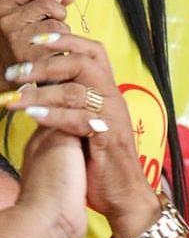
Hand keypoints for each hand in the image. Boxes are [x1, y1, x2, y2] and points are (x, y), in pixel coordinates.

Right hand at [0, 0, 73, 75]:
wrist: (2, 81)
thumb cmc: (13, 50)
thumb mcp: (18, 22)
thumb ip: (42, 4)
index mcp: (1, 9)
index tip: (55, 2)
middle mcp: (7, 22)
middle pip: (49, 5)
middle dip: (59, 15)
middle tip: (55, 26)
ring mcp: (18, 40)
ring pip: (57, 26)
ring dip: (63, 34)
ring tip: (53, 43)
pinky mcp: (32, 58)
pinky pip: (61, 46)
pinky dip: (63, 50)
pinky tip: (55, 56)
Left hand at [2, 31, 159, 237]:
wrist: (125, 196)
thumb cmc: (102, 163)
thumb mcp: (86, 125)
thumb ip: (70, 104)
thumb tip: (38, 86)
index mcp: (109, 93)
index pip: (92, 52)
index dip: (65, 41)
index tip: (35, 40)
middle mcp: (114, 100)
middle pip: (83, 63)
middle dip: (44, 63)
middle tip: (14, 73)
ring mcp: (113, 119)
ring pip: (75, 91)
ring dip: (39, 92)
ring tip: (14, 99)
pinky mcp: (108, 139)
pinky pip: (78, 119)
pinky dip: (53, 115)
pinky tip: (32, 116)